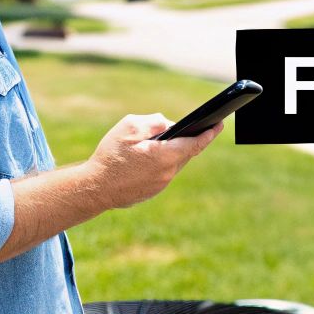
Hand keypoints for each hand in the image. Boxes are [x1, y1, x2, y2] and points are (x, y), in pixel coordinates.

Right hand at [84, 113, 222, 209]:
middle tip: (197, 128)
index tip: (220, 124)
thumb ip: (153, 122)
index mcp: (166, 156)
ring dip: (174, 152)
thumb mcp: (129, 128)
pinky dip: (162, 162)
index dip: (210, 133)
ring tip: (171, 140)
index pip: (196, 143)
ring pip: (174, 164)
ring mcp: (161, 184)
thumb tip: (168, 125)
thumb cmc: (110, 156)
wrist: (94, 189)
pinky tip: (154, 156)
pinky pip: (163, 173)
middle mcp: (168, 173)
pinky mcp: (152, 191)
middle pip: (185, 153)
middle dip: (189, 140)